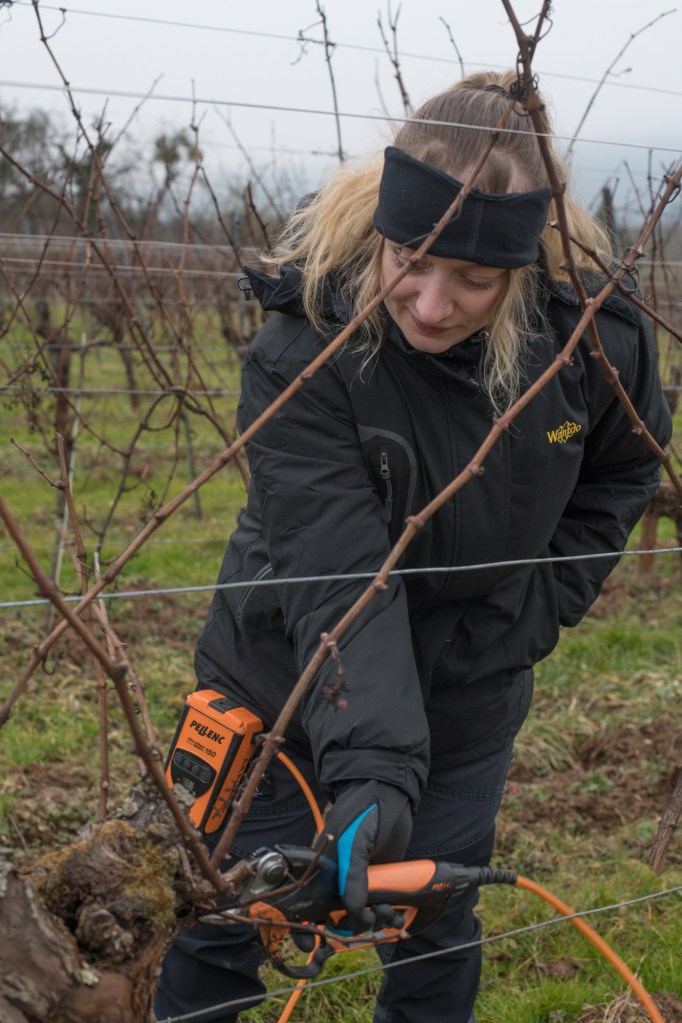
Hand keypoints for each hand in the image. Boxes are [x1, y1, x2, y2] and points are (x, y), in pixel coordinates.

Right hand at [320, 780, 412, 931]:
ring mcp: (360, 880)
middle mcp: (338, 878)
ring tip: (391, 915)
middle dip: (352, 927)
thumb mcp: (356, 841)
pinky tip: (399, 916)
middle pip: (336, 915)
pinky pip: (379, 904)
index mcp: (323, 868)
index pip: (307, 903)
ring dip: (375, 921)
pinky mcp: (379, 879)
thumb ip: (352, 875)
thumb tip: (354, 911)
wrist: (391, 792)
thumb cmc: (364, 810)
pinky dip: (388, 914)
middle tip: (372, 922)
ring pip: (361, 914)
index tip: (313, 943)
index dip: (306, 927)